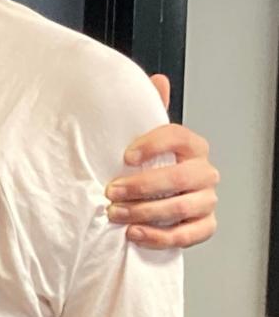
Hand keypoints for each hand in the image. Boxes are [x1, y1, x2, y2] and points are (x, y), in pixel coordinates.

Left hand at [105, 74, 218, 248]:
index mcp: (191, 146)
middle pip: (179, 178)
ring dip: (144, 212)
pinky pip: (187, 235)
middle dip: (141, 186)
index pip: (178, 137)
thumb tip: (157, 80)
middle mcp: (203, 172)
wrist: (154, 197)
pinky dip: (159, 236)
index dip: (152, 145)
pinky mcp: (204, 226)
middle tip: (111, 191)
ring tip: (116, 214)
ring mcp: (206, 200)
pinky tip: (135, 232)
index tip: (125, 156)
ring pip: (181, 208)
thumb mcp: (145, 137)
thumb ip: (151, 110)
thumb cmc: (148, 165)